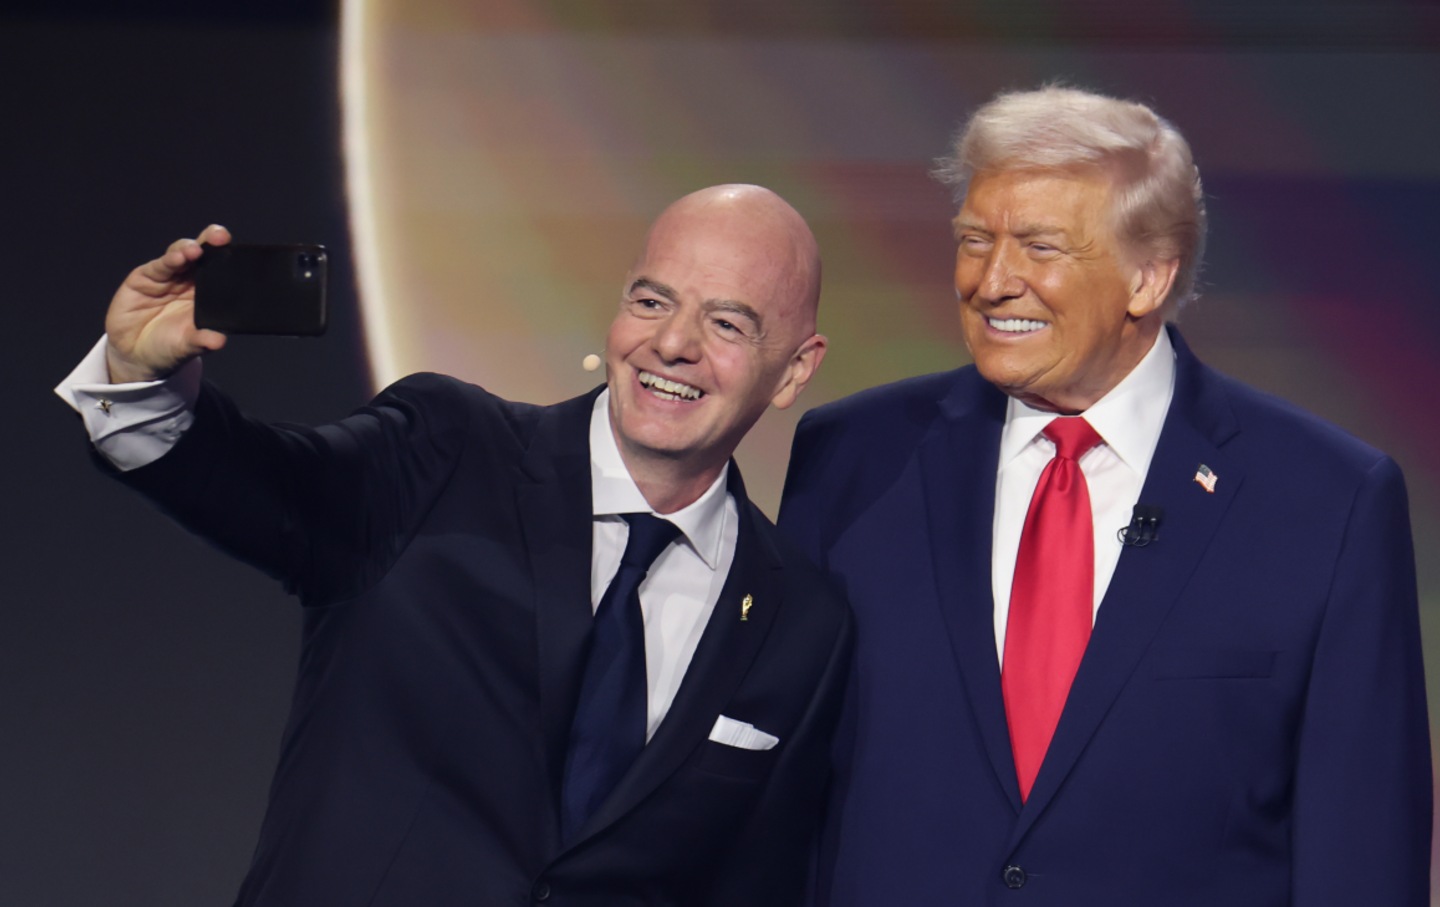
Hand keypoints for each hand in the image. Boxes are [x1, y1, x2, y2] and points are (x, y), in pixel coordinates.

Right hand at [104, 224, 231, 382]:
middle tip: (220, 237)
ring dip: (188, 249)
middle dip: (211, 241)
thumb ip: (202, 340)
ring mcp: (168, 277)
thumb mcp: (187, 346)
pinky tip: (176, 258)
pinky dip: (168, 260)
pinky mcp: (145, 277)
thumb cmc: (168, 347)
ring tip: (195, 251)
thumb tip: (219, 340)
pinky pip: (159, 266)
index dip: (230, 258)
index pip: (222, 270)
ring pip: (181, 254)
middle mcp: (190, 281)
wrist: (135, 354)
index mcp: (208, 293)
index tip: (241, 252)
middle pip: (203, 254)